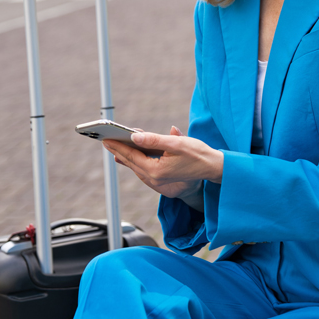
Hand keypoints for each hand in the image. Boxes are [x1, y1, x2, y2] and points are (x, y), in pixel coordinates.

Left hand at [102, 125, 222, 196]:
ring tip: (114, 146)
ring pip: (136, 166)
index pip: (132, 156)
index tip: (106, 139)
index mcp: (156, 170)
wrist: (212, 167)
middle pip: (131, 162)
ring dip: (125, 156)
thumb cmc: (197, 153)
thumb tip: (134, 137)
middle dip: (118, 151)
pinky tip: (131, 154)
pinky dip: (135, 160)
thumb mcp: (176, 143)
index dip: (118, 146)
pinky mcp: (162, 179)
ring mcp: (158, 181)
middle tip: (105, 141)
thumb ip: (154, 140)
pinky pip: (143, 169)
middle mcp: (155, 178)